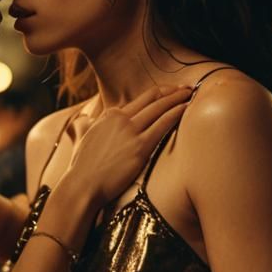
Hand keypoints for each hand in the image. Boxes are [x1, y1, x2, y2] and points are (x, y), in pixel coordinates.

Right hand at [63, 86, 191, 205]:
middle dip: (172, 91)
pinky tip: (185, 108)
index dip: (157, 93)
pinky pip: (162, 125)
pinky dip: (176, 114)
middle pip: (152, 99)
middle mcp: (120, 119)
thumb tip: (83, 118)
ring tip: (190, 94)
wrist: (83, 184)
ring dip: (177, 99)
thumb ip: (84, 124)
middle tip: (186, 88)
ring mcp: (130, 131)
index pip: (140, 100)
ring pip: (159, 109)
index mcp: (109, 115)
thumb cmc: (82, 166)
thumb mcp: (81, 137)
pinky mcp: (139, 147)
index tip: (169, 91)